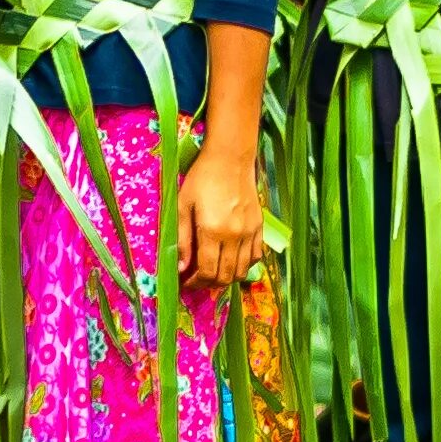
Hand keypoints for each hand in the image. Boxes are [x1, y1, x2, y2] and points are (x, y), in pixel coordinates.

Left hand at [173, 145, 262, 292]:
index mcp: (213, 231)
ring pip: (242, 271)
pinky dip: (244, 265)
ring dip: (226, 278)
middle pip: (225, 276)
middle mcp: (235, 236)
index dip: (195, 283)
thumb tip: (181, 267)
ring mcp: (250, 232)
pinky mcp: (259, 226)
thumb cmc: (202, 178)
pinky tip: (231, 260)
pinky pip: (256, 257)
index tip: (185, 281)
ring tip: (213, 272)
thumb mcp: (183, 205)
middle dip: (208, 284)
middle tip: (196, 279)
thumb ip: (182, 239)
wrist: (230, 158)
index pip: (207, 272)